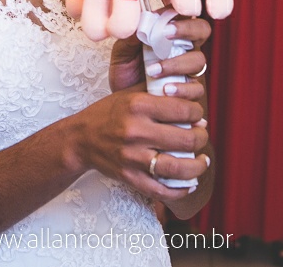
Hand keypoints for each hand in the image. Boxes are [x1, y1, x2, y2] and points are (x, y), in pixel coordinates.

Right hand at [72, 86, 209, 201]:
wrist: (80, 138)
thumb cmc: (109, 113)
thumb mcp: (132, 94)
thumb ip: (162, 97)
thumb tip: (196, 114)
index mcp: (138, 105)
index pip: (183, 110)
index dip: (197, 113)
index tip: (197, 115)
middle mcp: (136, 131)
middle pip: (186, 139)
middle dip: (201, 138)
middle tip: (201, 135)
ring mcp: (132, 157)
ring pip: (178, 168)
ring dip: (197, 166)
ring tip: (202, 161)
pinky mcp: (129, 177)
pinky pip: (161, 190)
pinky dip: (181, 190)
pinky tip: (190, 183)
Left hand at [109, 15, 210, 94]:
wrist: (124, 104)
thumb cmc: (126, 73)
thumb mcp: (122, 52)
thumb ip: (131, 36)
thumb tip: (141, 24)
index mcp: (170, 33)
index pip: (185, 14)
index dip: (179, 15)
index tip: (164, 25)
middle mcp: (183, 48)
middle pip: (202, 30)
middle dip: (187, 30)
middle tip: (166, 36)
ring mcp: (188, 69)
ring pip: (199, 60)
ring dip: (176, 63)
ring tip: (154, 71)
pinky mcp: (189, 92)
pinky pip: (196, 88)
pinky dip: (181, 89)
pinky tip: (166, 90)